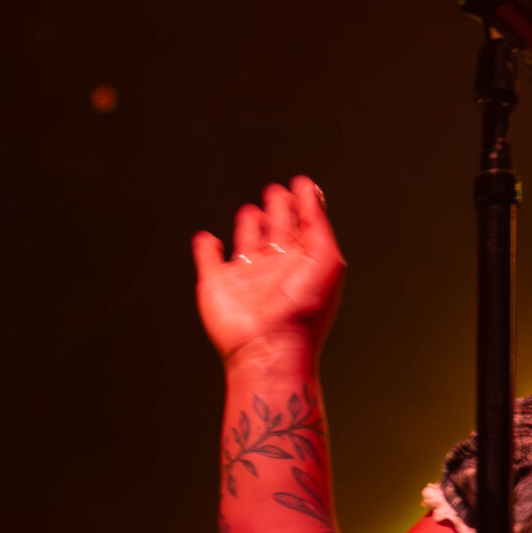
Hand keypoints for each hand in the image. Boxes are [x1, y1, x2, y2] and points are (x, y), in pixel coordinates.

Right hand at [191, 177, 344, 369]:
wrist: (270, 348)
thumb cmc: (303, 310)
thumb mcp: (325, 259)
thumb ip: (317, 223)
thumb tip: (311, 192)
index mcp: (302, 261)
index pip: (303, 224)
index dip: (302, 203)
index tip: (301, 184)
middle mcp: (274, 267)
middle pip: (275, 229)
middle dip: (276, 209)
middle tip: (276, 191)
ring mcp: (245, 276)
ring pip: (245, 242)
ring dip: (247, 225)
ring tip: (250, 211)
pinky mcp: (216, 285)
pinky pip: (208, 260)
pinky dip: (206, 248)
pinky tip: (208, 239)